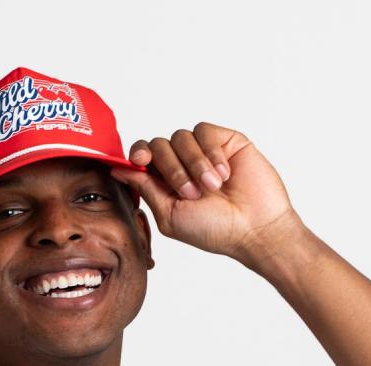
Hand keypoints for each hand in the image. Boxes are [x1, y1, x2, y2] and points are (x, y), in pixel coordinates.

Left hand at [110, 123, 302, 262]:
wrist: (253, 228)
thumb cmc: (213, 230)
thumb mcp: (170, 214)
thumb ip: (145, 189)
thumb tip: (117, 169)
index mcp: (164, 183)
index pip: (142, 157)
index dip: (137, 154)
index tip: (139, 161)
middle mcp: (181, 165)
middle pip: (158, 145)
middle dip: (171, 169)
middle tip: (191, 194)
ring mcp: (203, 152)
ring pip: (181, 137)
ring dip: (194, 164)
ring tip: (211, 187)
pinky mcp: (225, 141)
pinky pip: (204, 131)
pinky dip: (210, 153)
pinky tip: (224, 174)